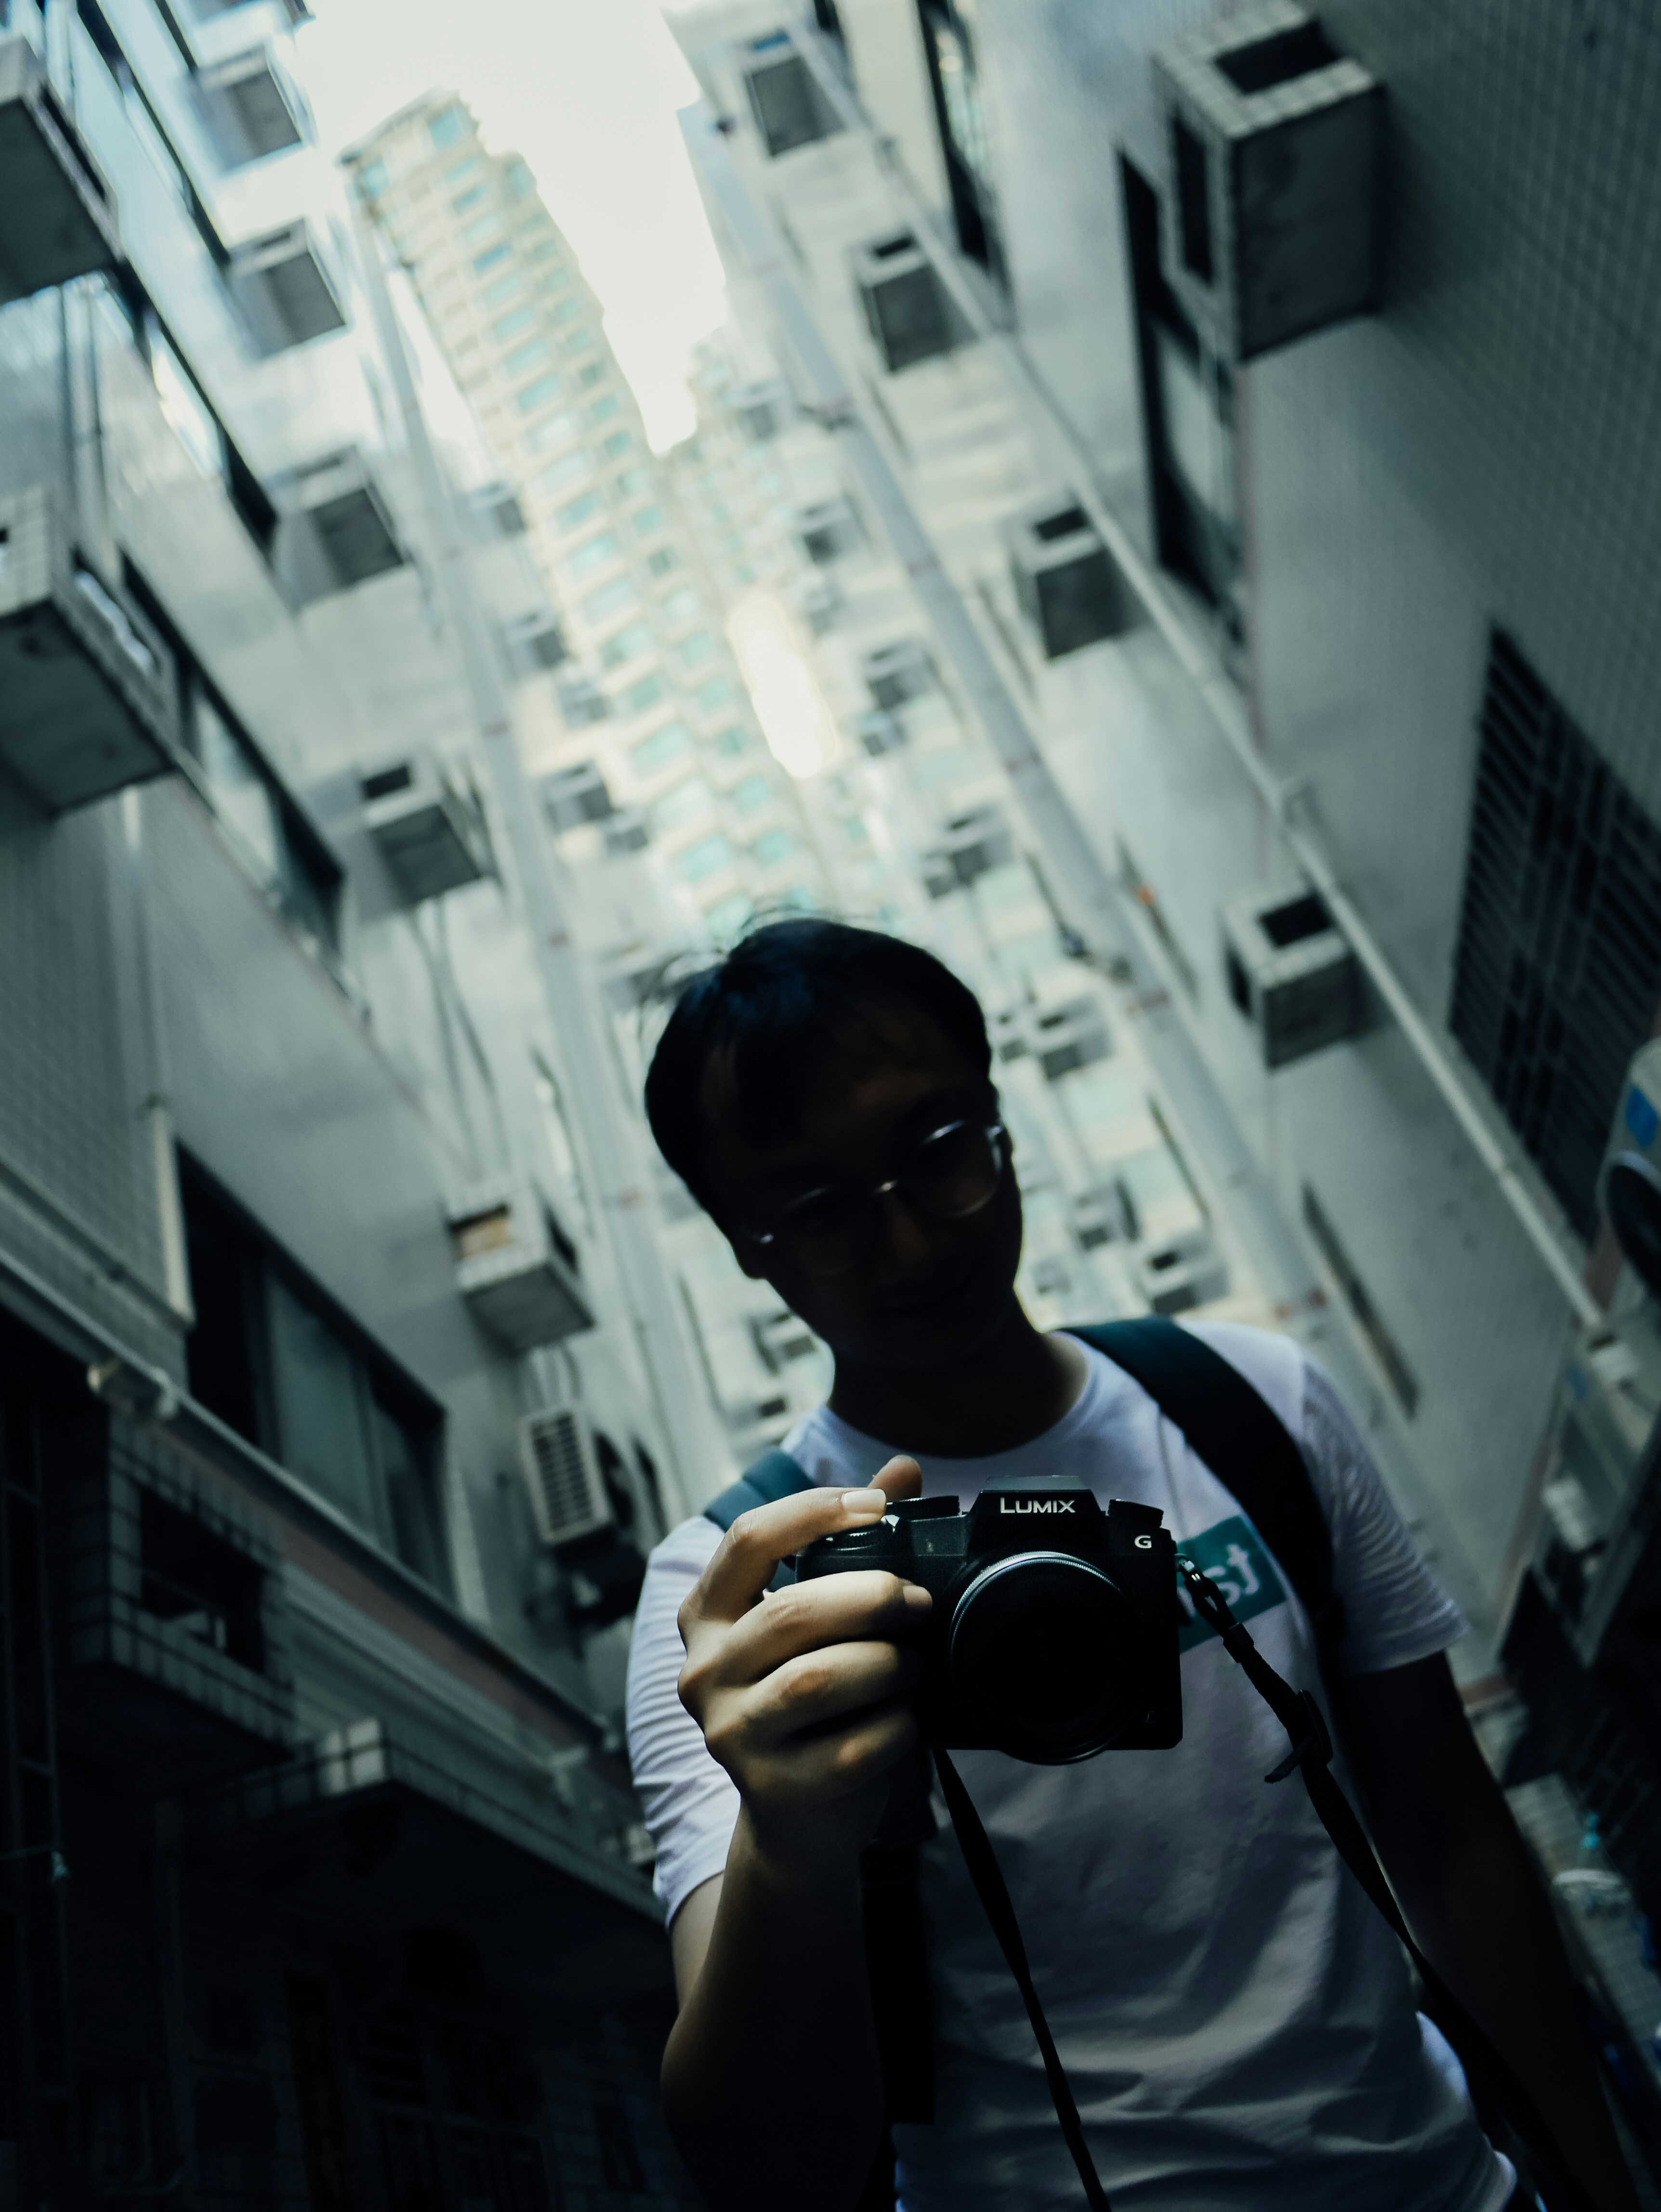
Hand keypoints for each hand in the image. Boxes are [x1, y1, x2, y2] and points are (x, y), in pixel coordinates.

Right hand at [677, 1457, 929, 1879]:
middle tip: (919, 1600)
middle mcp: (702, 1673)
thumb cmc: (813, 1702)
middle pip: (792, 1611)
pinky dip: (895, 1728)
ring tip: (912, 1664)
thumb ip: (852, 1542)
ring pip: (818, 1678)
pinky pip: (851, 1746)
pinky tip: (907, 1722)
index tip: (877, 1505)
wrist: (799, 1821)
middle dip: (872, 1596)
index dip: (814, 1511)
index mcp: (705, 1618)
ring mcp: (730, 1735)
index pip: (747, 1539)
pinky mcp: (770, 1790)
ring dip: (886, 1663)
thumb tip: (904, 1469)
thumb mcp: (821, 1620)